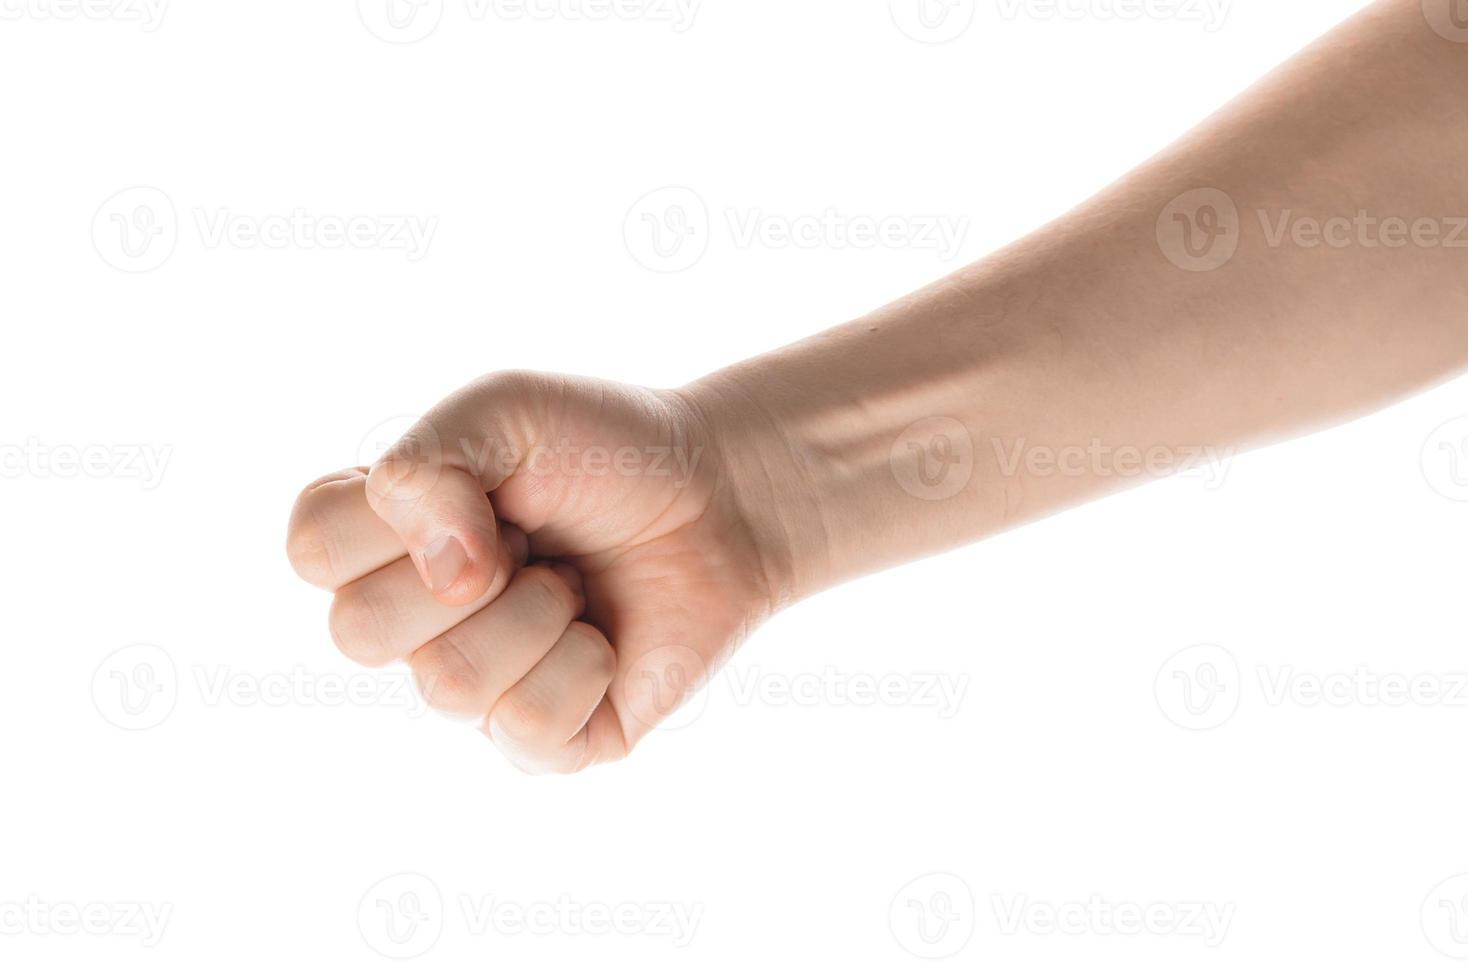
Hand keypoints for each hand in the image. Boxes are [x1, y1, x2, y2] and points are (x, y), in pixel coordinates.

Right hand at [286, 371, 784, 772]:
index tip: (474, 488)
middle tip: (530, 540)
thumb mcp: (506, 410)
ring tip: (572, 582)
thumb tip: (443, 575)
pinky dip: (583, 664)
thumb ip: (428, 463)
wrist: (720, 499)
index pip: (311, 550)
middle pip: (359, 633)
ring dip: (536, 613)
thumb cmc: (606, 452)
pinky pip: (525, 725)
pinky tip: (602, 636)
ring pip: (447, 685)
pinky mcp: (541, 740)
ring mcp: (475, 685)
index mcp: (385, 537)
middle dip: (469, 570)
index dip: (389, 518)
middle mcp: (415, 620)